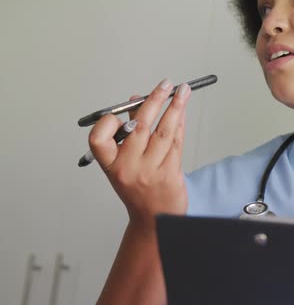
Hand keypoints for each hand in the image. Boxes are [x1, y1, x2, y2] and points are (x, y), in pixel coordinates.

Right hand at [88, 79, 189, 226]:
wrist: (155, 219)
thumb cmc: (138, 188)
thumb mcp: (124, 163)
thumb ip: (128, 133)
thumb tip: (136, 100)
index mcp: (111, 165)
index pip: (99, 139)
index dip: (108, 122)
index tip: (121, 111)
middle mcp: (128, 168)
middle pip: (138, 127)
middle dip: (153, 101)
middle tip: (164, 85)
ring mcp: (150, 171)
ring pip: (163, 132)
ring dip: (174, 108)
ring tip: (182, 91)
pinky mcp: (170, 174)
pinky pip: (176, 143)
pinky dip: (180, 124)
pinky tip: (183, 111)